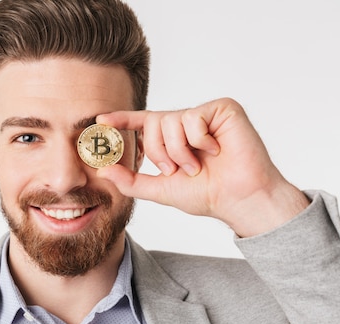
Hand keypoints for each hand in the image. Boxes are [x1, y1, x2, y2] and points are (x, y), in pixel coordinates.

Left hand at [96, 98, 308, 236]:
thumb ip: (131, 181)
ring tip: (199, 164)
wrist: (239, 199)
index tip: (100, 120)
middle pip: (152, 123)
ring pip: (171, 121)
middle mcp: (186, 123)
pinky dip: (200, 140)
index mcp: (172, 139)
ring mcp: (204, 115)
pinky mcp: (222, 108)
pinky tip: (217, 149)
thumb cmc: (207, 194)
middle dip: (160, 152)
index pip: (142, 124)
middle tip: (178, 170)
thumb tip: (103, 170)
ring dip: (180, 151)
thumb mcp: (160, 189)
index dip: (121, 120)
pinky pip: (193, 118)